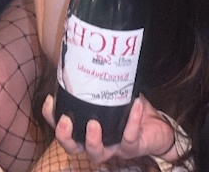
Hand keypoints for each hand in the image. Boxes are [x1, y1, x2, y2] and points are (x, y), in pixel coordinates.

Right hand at [42, 94, 176, 164]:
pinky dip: (132, 120)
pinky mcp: (132, 147)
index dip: (52, 118)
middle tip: (66, 121)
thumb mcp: (114, 94)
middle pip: (72, 148)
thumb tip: (92, 55)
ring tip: (94, 123)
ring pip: (97, 154)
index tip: (49, 101)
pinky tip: (134, 105)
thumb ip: (102, 83)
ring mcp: (113, 148)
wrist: (158, 127)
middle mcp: (96, 141)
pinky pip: (129, 137)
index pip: (63, 128)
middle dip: (65, 137)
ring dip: (92, 140)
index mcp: (86, 129)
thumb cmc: (131, 110)